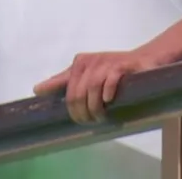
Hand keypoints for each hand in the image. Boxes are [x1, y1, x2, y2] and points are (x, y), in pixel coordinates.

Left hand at [33, 49, 162, 123]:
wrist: (144, 60)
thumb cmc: (112, 70)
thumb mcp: (86, 75)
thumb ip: (63, 82)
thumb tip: (36, 90)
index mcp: (79, 63)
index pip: (67, 90)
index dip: (72, 109)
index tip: (79, 120)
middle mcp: (90, 60)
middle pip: (79, 92)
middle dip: (84, 112)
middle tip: (93, 121)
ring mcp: (106, 62)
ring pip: (92, 88)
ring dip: (96, 107)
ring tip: (101, 117)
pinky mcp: (122, 65)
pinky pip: (110, 80)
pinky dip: (108, 92)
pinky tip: (110, 101)